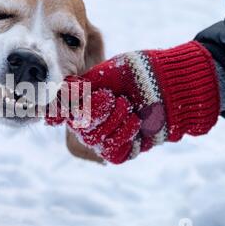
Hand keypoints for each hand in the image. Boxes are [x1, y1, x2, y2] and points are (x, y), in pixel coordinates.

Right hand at [46, 41, 219, 163]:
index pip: (64, 114)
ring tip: (128, 107)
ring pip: (96, 141)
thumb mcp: (105, 74)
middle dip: (98, 113)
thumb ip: (78, 88)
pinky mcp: (126, 149)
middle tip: (118, 100)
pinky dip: (123, 137)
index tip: (95, 97)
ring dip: (113, 122)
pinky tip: (134, 123)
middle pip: (81, 129)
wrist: (171, 82)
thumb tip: (53, 104)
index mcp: (85, 102)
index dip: (71, 110)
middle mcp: (94, 121)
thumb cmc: (138, 72)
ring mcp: (109, 136)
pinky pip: (113, 152)